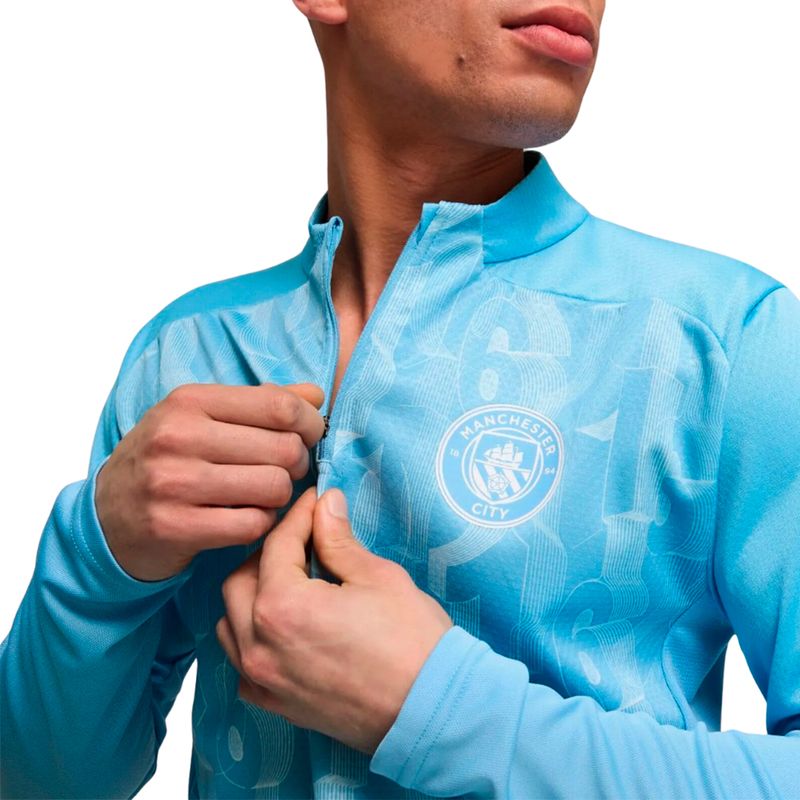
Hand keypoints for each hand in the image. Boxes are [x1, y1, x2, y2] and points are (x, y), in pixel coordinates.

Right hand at [95, 382, 325, 580]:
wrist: (106, 517)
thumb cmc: (167, 460)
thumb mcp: (202, 417)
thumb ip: (260, 403)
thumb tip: (317, 396)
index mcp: (189, 401)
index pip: (278, 405)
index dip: (309, 423)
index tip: (310, 435)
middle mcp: (178, 436)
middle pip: (284, 448)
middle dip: (299, 462)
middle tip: (288, 470)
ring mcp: (173, 483)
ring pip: (274, 487)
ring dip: (281, 496)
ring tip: (266, 494)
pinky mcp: (175, 527)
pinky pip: (253, 525)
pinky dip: (262, 524)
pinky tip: (248, 518)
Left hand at [215, 486, 453, 754]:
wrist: (434, 710)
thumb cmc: (412, 642)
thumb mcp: (377, 576)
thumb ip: (339, 539)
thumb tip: (325, 506)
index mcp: (283, 606)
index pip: (277, 545)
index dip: (298, 515)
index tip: (315, 501)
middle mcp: (260, 645)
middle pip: (241, 581)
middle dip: (269, 553)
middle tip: (304, 538)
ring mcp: (264, 680)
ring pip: (232, 623)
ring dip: (253, 595)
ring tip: (291, 580)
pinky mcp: (276, 705)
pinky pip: (243, 664)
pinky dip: (253, 639)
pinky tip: (285, 628)